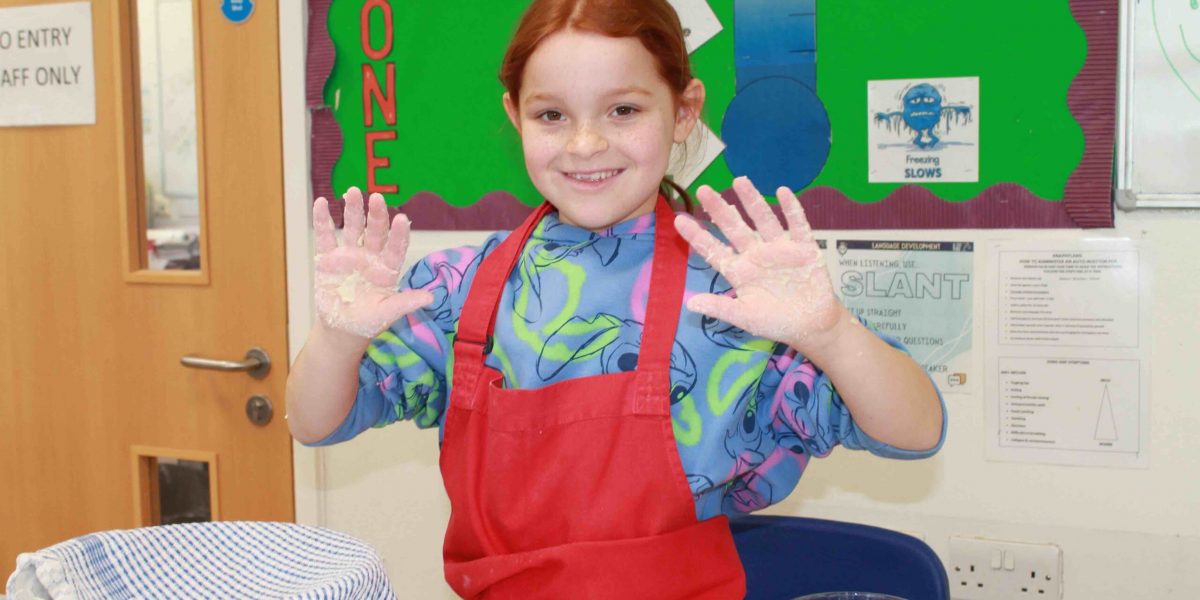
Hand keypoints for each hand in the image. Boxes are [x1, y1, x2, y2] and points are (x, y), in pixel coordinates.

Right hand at [313, 187, 432, 338]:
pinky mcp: (327, 258)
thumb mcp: (387, 313)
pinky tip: (322, 203)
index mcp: (388, 267)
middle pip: (375, 231)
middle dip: (376, 214)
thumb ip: (406, 303)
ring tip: (352, 192)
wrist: (341, 329)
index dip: (398, 234)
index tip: (402, 219)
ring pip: (352, 228)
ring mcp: (349, 254)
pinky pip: (325, 237)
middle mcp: (370, 256)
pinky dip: (322, 220)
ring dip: (353, 210)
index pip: (396, 247)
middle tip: (377, 197)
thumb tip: (431, 298)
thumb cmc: (368, 321)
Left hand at [674, 177, 850, 352]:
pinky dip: (792, 209)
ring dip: (752, 201)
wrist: (811, 325)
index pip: (714, 250)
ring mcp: (780, 249)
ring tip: (740, 181)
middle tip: (703, 190)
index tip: (679, 220)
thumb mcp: (745, 317)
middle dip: (720, 209)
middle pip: (735, 228)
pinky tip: (783, 192)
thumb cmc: (775, 321)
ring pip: (763, 220)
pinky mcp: (805, 249)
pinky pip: (798, 226)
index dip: (697, 236)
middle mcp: (756, 254)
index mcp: (739, 270)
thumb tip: (690, 303)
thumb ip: (720, 308)